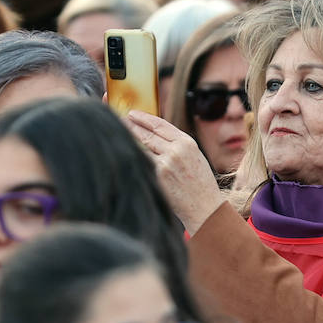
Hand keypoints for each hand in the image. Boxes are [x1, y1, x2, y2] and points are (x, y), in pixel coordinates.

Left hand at [126, 110, 226, 235]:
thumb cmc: (200, 185)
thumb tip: (153, 138)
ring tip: (117, 135)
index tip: (133, 114)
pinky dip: (132, 157)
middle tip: (119, 121)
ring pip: (142, 147)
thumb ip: (176, 146)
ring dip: (129, 140)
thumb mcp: (194, 158)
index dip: (144, 118)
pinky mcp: (158, 176)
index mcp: (187, 142)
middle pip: (148, 134)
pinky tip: (123, 154)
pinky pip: (142, 162)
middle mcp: (177, 150)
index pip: (160, 125)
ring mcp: (166, 163)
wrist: (205, 208)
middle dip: (131, 126)